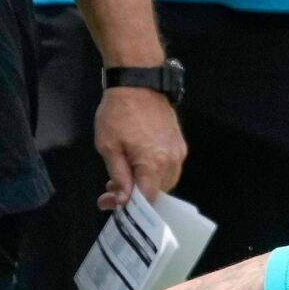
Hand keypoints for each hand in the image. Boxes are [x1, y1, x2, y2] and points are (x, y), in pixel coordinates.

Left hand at [93, 86, 186, 209]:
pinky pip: (169, 168)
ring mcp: (178, 154)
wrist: (138, 83)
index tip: (110, 203)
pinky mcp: (179, 145)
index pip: (147, 199)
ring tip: (123, 174)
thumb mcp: (109, 146)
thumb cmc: (118, 112)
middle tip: (112, 188)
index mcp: (153, 164)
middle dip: (135, 195)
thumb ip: (118, 176)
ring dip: (145, 184)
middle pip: (157, 192)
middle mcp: (172, 162)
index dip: (129, 206)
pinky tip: (138, 163)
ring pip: (164, 182)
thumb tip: (122, 200)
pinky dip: (154, 172)